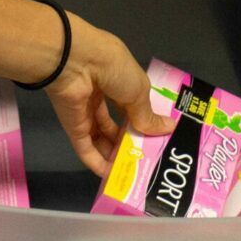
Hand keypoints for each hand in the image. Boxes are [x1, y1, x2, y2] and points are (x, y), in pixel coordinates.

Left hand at [45, 17, 176, 176]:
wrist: (74, 64)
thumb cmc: (112, 68)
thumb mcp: (138, 90)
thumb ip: (148, 115)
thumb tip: (168, 128)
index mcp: (117, 78)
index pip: (131, 104)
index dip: (143, 121)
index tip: (158, 139)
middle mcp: (100, 94)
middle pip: (116, 123)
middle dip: (130, 141)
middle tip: (147, 161)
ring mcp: (84, 111)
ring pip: (101, 138)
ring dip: (115, 155)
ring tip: (134, 173)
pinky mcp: (72, 126)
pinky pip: (86, 147)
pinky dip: (97, 162)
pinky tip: (111, 177)